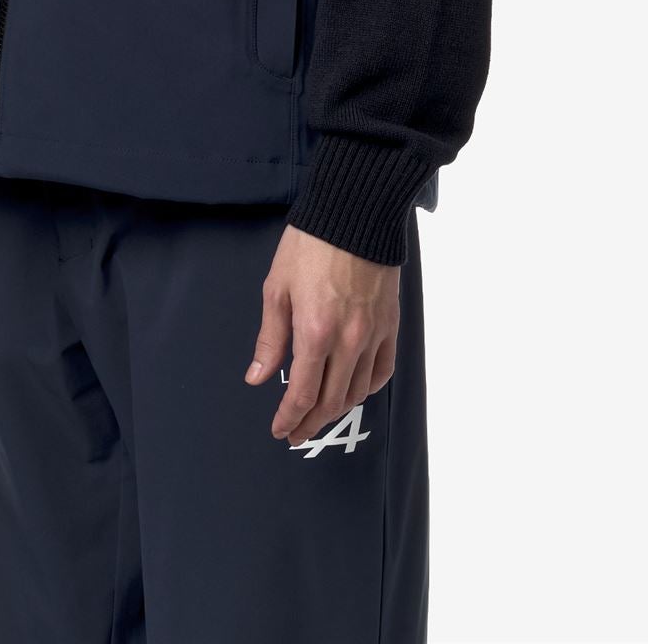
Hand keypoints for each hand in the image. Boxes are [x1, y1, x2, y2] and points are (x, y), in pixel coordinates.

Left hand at [244, 222, 400, 444]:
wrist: (355, 213)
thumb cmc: (310, 245)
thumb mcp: (277, 288)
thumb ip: (270, 338)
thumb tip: (257, 377)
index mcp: (315, 331)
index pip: (303, 393)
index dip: (290, 418)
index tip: (279, 430)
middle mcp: (348, 340)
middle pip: (332, 401)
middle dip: (311, 423)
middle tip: (296, 433)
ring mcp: (373, 334)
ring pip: (358, 391)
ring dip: (337, 410)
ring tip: (320, 415)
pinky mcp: (390, 325)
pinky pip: (383, 370)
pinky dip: (367, 388)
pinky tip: (354, 390)